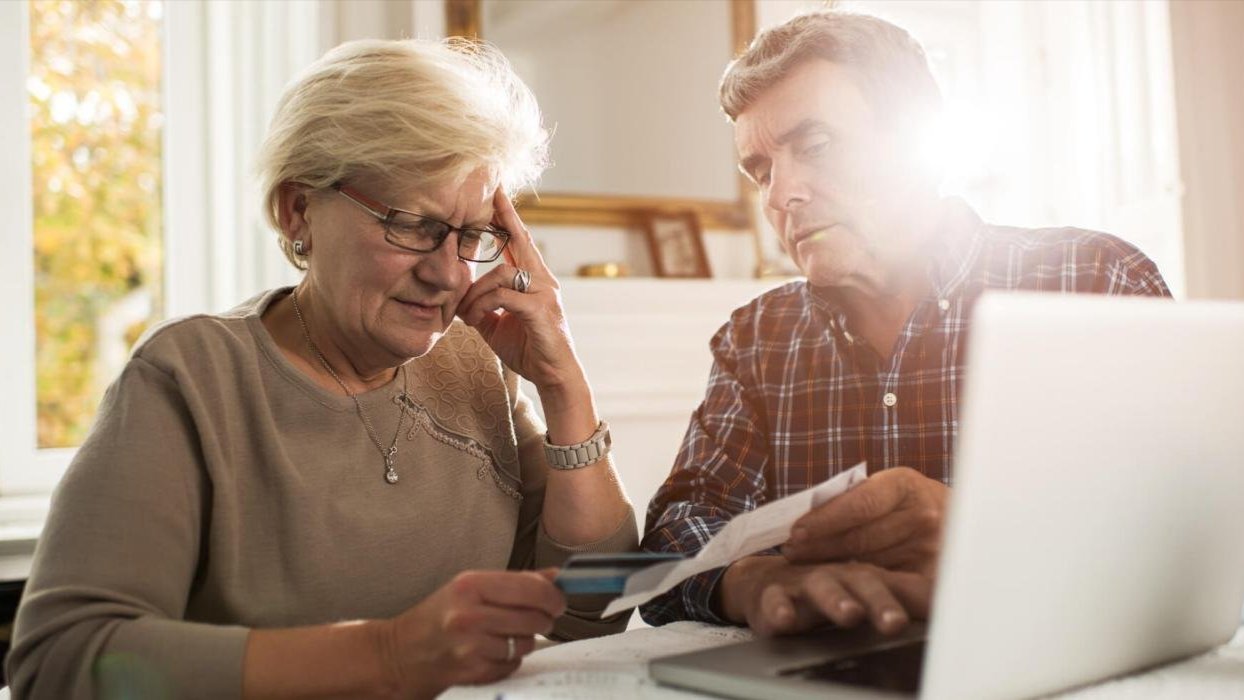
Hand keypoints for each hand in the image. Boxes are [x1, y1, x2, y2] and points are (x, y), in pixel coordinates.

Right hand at [379, 569, 564, 697]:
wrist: (399, 653)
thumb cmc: (437, 616)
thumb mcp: (470, 587)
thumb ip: (514, 581)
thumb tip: (556, 577)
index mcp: (470, 585)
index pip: (531, 588)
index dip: (552, 595)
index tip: (558, 600)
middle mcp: (469, 615)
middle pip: (534, 617)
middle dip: (543, 618)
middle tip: (537, 617)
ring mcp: (471, 647)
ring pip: (527, 642)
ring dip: (524, 640)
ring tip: (504, 634)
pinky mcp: (473, 672)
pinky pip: (513, 664)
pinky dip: (509, 659)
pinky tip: (492, 652)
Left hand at [456, 188, 583, 391]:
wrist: (554, 377)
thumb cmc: (529, 350)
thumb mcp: (497, 325)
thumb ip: (483, 306)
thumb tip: (462, 298)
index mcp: (534, 280)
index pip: (520, 242)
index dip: (508, 217)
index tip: (497, 194)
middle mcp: (543, 280)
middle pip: (521, 241)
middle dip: (505, 216)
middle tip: (492, 192)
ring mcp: (545, 293)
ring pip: (501, 274)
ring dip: (475, 293)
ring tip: (464, 314)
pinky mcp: (541, 310)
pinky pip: (504, 296)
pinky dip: (483, 305)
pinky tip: (474, 318)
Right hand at [718, 555, 930, 636]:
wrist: (770, 583)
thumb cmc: (830, 587)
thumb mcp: (871, 589)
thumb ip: (908, 597)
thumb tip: (949, 608)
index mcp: (867, 569)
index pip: (895, 575)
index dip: (911, 592)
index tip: (933, 610)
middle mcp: (839, 571)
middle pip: (861, 580)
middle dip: (878, 600)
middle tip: (895, 622)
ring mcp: (804, 579)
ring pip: (821, 585)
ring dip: (835, 599)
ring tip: (848, 614)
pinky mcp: (772, 592)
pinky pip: (774, 600)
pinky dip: (779, 609)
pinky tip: (786, 620)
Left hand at [782, 467, 947, 576]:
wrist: (969, 520)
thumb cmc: (912, 503)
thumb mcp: (890, 488)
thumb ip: (855, 498)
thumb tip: (804, 513)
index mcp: (905, 484)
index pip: (857, 504)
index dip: (823, 520)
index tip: (794, 533)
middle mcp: (923, 514)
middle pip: (860, 537)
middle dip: (819, 547)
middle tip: (790, 553)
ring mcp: (932, 547)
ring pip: (872, 563)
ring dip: (836, 568)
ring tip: (809, 568)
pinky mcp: (936, 576)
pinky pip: (892, 585)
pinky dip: (864, 585)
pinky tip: (844, 586)